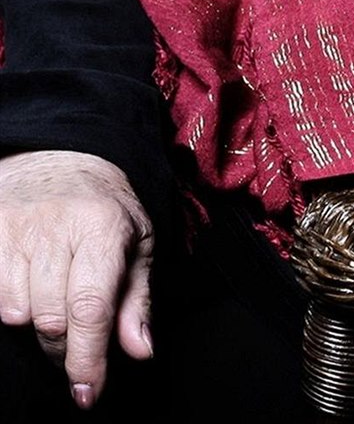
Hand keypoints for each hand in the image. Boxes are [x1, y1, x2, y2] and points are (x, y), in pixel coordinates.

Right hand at [0, 150, 153, 408]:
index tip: (87, 393)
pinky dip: (13, 306)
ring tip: (56, 299)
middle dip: (67, 345)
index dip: (88, 358)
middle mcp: (57, 225)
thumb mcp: (138, 243)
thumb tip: (141, 351)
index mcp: (103, 225)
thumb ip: (137, 300)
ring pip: (20, 314)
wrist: (61, 159)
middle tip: (79, 339)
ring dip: (39, 323)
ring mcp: (18, 228)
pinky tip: (31, 287)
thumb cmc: (105, 208)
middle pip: (53, 320)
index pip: (91, 307)